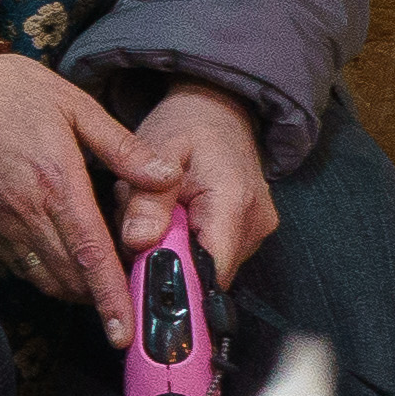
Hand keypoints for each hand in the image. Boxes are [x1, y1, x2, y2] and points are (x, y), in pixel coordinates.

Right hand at [0, 50, 177, 341]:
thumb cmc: (15, 92)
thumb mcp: (77, 106)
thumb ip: (123, 148)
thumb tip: (166, 177)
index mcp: (57, 183)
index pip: (91, 254)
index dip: (111, 296)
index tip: (125, 331)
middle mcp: (27, 211)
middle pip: (71, 276)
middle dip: (100, 299)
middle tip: (132, 303)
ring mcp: (2, 221)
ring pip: (45, 277)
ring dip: (76, 291)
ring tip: (102, 290)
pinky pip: (21, 266)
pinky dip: (48, 277)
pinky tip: (67, 269)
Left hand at [126, 85, 275, 285]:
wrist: (219, 111)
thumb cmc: (186, 127)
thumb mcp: (157, 151)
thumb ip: (148, 198)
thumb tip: (139, 242)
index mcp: (234, 202)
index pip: (210, 272)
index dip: (174, 283)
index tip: (140, 278)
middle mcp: (254, 224)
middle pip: (204, 273)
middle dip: (164, 259)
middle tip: (139, 224)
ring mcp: (256, 232)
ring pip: (203, 266)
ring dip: (172, 250)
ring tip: (157, 213)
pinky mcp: (249, 234)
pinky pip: (210, 254)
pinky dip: (183, 243)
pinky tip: (172, 216)